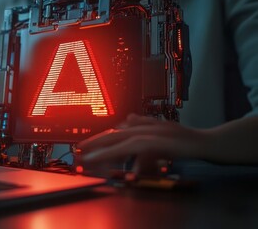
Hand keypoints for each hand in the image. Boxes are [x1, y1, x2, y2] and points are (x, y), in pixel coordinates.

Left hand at [79, 114, 211, 174]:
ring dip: (104, 151)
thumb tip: (129, 118)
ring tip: (89, 159)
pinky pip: (135, 150)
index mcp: (139, 126)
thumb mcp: (160, 128)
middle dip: (93, 144)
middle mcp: (141, 129)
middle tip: (78, 151)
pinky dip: (126, 157)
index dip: (96, 138)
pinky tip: (115, 163)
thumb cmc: (182, 137)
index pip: (113, 132)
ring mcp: (148, 135)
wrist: (203, 142)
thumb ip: (144, 123)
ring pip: (120, 142)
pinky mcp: (156, 143)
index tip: (82, 145)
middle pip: (111, 135)